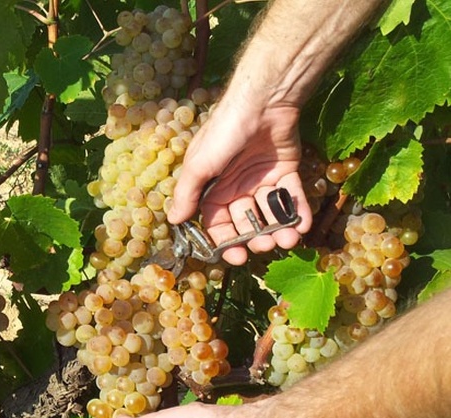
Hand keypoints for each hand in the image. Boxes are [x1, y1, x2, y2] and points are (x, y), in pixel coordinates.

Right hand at [167, 101, 311, 264]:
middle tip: (264, 246)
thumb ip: (187, 195)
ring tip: (289, 239)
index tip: (237, 257)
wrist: (262, 103)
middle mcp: (236, 186)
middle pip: (245, 221)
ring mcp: (262, 179)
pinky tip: (302, 226)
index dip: (226, 241)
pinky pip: (292, 196)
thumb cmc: (224, 134)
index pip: (217, 223)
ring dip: (279, 229)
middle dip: (255, 237)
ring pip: (270, 213)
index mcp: (213, 187)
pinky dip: (298, 212)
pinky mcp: (286, 171)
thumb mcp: (199, 165)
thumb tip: (173, 221)